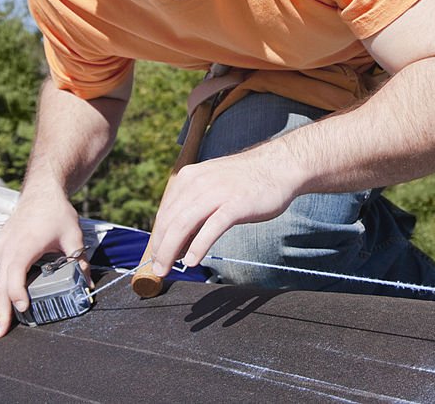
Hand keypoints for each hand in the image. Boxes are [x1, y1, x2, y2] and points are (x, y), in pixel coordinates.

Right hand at [0, 187, 86, 337]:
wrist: (41, 191)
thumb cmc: (56, 212)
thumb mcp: (73, 236)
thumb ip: (80, 260)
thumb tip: (88, 284)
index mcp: (23, 247)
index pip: (14, 278)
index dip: (18, 296)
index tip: (25, 310)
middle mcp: (7, 249)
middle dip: (1, 311)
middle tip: (0, 333)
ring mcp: (1, 248)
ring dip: (0, 301)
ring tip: (4, 322)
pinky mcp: (2, 246)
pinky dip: (2, 287)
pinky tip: (7, 299)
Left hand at [147, 153, 299, 275]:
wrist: (278, 166)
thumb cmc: (245, 181)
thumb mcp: (212, 186)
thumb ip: (194, 207)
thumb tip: (178, 241)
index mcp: (189, 178)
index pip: (165, 212)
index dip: (157, 238)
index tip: (156, 256)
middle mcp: (198, 183)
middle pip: (170, 221)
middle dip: (160, 248)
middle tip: (157, 268)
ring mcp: (217, 193)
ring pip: (184, 225)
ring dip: (171, 251)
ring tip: (166, 268)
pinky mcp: (235, 204)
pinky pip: (211, 228)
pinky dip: (198, 246)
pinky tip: (192, 261)